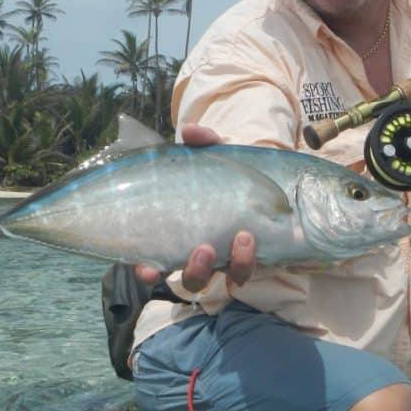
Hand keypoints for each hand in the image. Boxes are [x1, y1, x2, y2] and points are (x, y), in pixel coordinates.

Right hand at [135, 123, 257, 290]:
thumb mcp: (211, 155)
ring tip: (243, 237)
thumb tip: (189, 131)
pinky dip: (247, 260)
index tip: (148, 269)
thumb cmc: (223, 172)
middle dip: (198, 270)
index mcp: (180, 236)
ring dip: (235, 263)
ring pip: (228, 277)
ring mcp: (230, 258)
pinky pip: (247, 270)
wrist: (262, 177)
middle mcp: (202, 254)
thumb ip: (202, 142)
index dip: (149, 272)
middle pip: (194, 279)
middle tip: (205, 249)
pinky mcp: (253, 256)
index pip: (156, 264)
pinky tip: (251, 242)